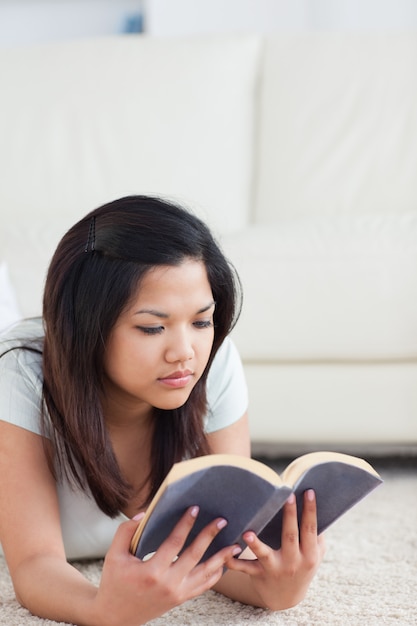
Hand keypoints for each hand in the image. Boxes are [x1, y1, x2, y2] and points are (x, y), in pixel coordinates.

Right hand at [90, 506, 241, 625]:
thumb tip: (143, 513)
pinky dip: (216, 575)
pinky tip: (224, 563)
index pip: (174, 543)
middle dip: (209, 536)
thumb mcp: (114, 555)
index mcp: (152, 571)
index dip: (186, 524)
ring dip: (221, 558)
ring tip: (235, 544)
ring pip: (205, 574)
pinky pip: (203, 587)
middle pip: (195, 555)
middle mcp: (168, 584)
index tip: (195, 508)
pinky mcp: (181, 599)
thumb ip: (126, 532)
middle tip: (222, 520)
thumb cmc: (114, 582)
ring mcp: (177, 593)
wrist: (116, 617)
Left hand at [225, 490, 325, 609]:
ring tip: (248, 533)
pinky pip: (245, 569)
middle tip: (287, 495)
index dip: (311, 511)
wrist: (287, 599)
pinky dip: (234, 563)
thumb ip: (318, 536)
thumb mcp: (316, 555)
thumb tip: (316, 507)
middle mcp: (293, 562)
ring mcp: (275, 569)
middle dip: (289, 515)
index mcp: (309, 555)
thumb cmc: (302, 567)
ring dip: (255, 544)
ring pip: (265, 554)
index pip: (310, 529)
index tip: (309, 491)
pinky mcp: (259, 574)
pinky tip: (226, 555)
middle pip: (290, 536)